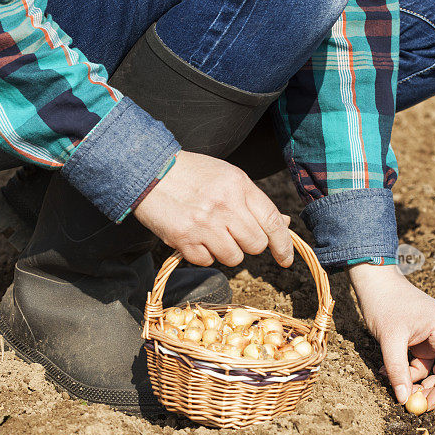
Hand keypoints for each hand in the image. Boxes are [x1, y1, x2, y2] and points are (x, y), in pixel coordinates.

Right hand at [134, 150, 293, 267]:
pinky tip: (195, 237)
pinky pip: (208, 262)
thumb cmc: (191, 174)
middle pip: (256, 245)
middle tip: (233, 233)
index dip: (283, 245)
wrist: (149, 172)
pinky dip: (204, 254)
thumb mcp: (228, 177)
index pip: (272, 222)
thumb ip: (254, 202)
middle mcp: (224, 206)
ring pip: (234, 258)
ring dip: (227, 252)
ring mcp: (203, 225)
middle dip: (249, 244)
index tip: (285, 259)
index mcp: (238, 185)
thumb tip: (285, 224)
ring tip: (212, 234)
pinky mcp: (184, 240)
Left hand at [348, 264, 434, 409]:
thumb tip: (404, 399)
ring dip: (419, 380)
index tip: (427, 405)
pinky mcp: (426, 338)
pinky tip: (389, 371)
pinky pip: (425, 362)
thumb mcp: (389, 339)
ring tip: (394, 382)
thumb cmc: (383, 303)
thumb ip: (397, 370)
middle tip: (416, 403)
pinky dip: (410, 371)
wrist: (375, 281)